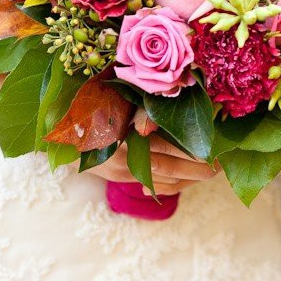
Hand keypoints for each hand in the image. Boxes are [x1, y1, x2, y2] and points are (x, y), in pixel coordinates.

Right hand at [86, 108, 217, 195]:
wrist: (60, 126)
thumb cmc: (93, 101)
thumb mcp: (118, 97)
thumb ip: (144, 107)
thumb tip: (178, 101)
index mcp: (119, 132)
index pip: (163, 146)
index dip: (189, 149)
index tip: (212, 148)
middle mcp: (118, 155)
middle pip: (165, 167)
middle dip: (195, 169)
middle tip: (220, 165)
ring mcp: (117, 169)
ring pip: (159, 179)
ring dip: (187, 177)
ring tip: (211, 171)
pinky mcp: (117, 177)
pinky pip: (150, 184)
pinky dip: (171, 183)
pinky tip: (188, 178)